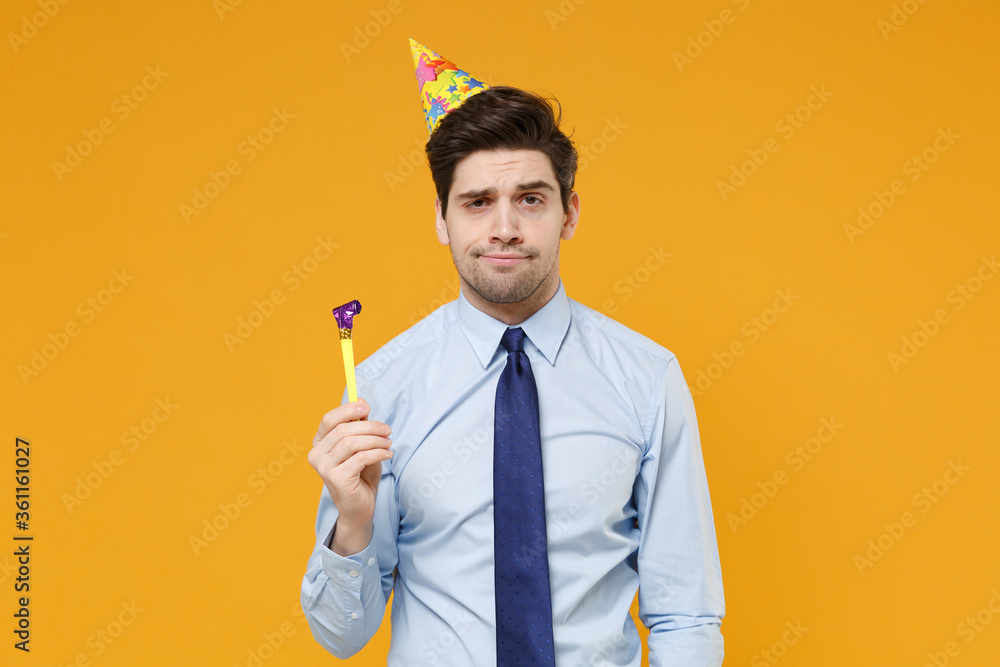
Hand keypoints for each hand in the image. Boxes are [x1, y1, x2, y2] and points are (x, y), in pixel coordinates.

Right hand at [308, 398, 391, 554]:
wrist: (360, 507)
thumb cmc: (360, 474)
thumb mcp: (362, 446)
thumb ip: (359, 425)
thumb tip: (361, 400)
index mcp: (320, 444)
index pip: (329, 420)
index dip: (347, 409)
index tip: (366, 406)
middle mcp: (316, 455)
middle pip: (343, 430)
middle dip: (370, 427)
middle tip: (387, 431)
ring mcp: (324, 468)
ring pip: (351, 443)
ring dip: (375, 440)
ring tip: (388, 444)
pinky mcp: (335, 479)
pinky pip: (360, 458)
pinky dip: (377, 453)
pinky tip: (387, 455)